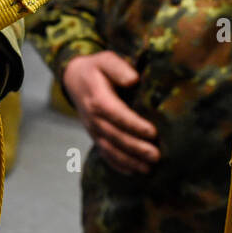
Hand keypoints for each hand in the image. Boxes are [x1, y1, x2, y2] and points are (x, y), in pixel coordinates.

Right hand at [62, 51, 158, 174]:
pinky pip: (105, 154)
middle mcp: (93, 117)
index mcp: (98, 98)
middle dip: (136, 148)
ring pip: (110, 149)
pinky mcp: (95, 136)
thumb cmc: (97, 68)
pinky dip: (118, 165)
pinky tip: (134, 172)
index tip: (153, 132)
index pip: (117, 114)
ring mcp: (93, 130)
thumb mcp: (106, 59)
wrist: (74, 79)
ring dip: (129, 161)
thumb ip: (119, 68)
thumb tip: (134, 80)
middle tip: (156, 156)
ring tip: (149, 169)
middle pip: (115, 136)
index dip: (134, 125)